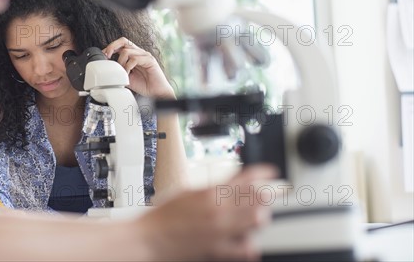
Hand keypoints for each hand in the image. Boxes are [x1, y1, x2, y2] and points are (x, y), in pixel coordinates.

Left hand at [102, 37, 174, 98]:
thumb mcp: (125, 78)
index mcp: (133, 55)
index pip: (120, 45)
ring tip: (121, 72)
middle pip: (123, 41)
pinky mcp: (150, 60)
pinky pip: (134, 59)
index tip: (102, 56)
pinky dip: (127, 67)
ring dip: (120, 62)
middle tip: (107, 56)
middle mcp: (139, 53)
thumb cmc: (144, 85)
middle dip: (112, 47)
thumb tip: (106, 69)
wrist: (157, 93)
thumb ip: (118, 71)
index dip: (110, 48)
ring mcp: (145, 55)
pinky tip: (127, 74)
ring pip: (126, 51)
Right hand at [138, 165, 277, 260]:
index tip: (271, 172)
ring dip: (259, 216)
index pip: (246, 177)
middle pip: (257, 198)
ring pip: (257, 220)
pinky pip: (246, 248)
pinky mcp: (218, 250)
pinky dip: (250, 244)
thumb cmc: (163, 216)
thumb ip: (210, 189)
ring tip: (256, 215)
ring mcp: (220, 230)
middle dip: (264, 195)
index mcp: (210, 192)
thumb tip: (228, 186)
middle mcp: (218, 210)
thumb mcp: (187, 193)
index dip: (263, 172)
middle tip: (265, 195)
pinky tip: (247, 241)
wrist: (149, 239)